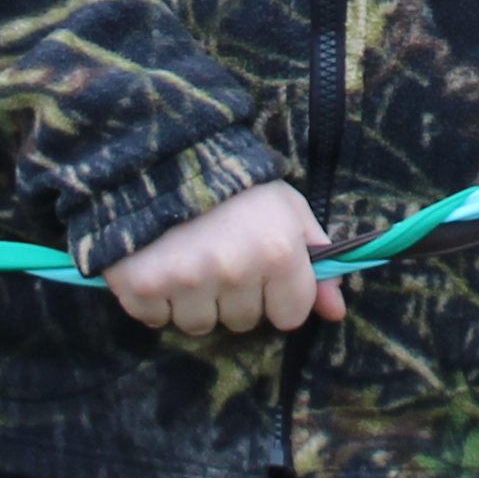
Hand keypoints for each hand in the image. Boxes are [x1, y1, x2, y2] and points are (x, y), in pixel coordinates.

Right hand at [102, 178, 324, 337]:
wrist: (159, 152)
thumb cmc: (234, 183)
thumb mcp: (286, 207)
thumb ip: (317, 258)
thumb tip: (336, 312)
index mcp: (278, 252)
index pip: (290, 315)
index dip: (278, 295)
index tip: (262, 271)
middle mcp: (235, 271)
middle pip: (244, 321)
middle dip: (235, 296)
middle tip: (219, 254)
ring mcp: (186, 281)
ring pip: (200, 325)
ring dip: (195, 301)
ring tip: (187, 256)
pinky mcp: (142, 286)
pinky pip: (157, 319)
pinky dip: (156, 299)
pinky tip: (158, 263)